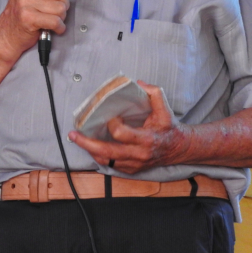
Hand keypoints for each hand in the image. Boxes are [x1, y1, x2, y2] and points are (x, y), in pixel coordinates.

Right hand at [0, 0, 80, 61]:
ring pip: (60, 7)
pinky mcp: (28, 18)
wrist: (7, 37)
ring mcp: (24, 3)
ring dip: (61, 18)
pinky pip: (55, 21)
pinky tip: (53, 29)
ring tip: (52, 21)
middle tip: (55, 13)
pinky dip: (59, 28)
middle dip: (63, 5)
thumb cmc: (22, 17)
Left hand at [69, 81, 191, 173]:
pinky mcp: (130, 170)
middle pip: (107, 152)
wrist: (178, 149)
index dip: (112, 125)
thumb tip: (138, 83)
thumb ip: (154, 93)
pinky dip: (99, 155)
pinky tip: (91, 146)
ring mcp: (133, 164)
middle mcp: (138, 154)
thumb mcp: (165, 109)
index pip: (121, 134)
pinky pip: (110, 165)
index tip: (110, 116)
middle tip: (73, 135)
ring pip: (105, 161)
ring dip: (89, 150)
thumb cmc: (169, 127)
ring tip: (77, 139)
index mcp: (146, 139)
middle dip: (87, 144)